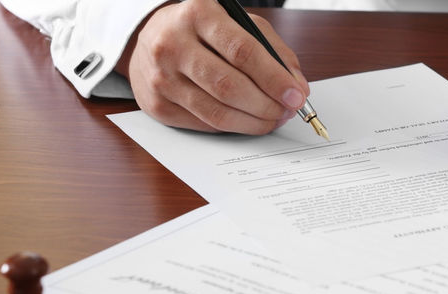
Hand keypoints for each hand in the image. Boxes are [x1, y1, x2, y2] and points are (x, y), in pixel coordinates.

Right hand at [116, 0, 309, 134]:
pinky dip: (233, 126)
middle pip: (229, 86)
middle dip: (267, 105)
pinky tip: (247, 120)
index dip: (274, 78)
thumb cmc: (201, 30)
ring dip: (253, 122)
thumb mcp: (237, 23)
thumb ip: (271, 49)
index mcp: (198, 14)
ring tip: (273, 119)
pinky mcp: (158, 105)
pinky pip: (205, 124)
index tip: (296, 96)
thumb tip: (297, 86)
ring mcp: (162, 78)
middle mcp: (174, 45)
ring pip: (217, 112)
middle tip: (287, 111)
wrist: (150, 39)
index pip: (242, 52)